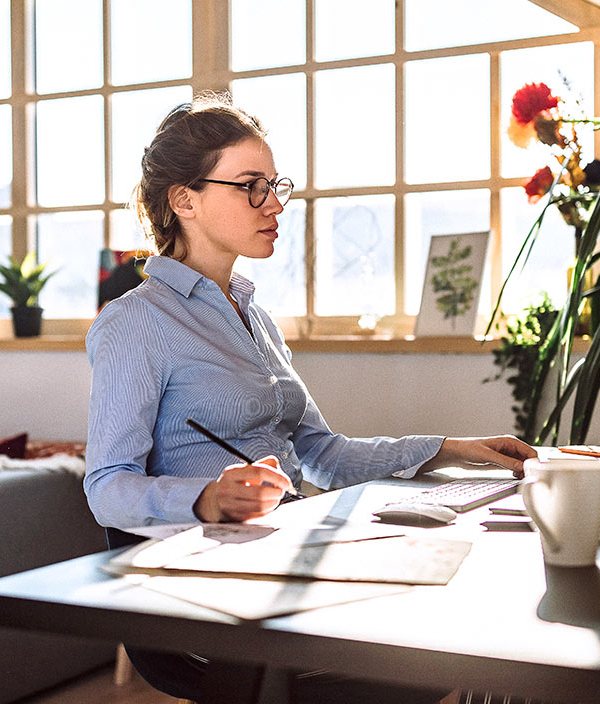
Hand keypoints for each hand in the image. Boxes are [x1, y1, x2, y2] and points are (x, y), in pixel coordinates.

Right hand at [193, 455, 293, 521]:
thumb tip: (278, 466)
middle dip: (277, 492)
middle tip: (282, 490)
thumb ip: (263, 464)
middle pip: (260, 492)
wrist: (215, 499)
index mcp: (231, 472)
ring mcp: (229, 505)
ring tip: (276, 497)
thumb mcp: (245, 469)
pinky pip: (257, 516)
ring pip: (260, 506)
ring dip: (274, 502)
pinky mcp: (234, 517)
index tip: (286, 481)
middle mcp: (228, 488)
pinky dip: (267, 511)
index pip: (258, 472)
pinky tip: (268, 505)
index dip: (276, 477)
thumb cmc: (235, 483)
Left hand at [421, 435, 536, 478]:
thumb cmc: (469, 449)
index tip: (533, 473)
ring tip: (521, 477)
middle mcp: (510, 447)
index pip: (530, 452)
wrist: (457, 453)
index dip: (534, 462)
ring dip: (524, 471)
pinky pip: (517, 468)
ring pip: (524, 464)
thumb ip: (505, 461)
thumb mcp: (488, 456)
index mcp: (509, 441)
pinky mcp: (503, 462)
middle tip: (527, 478)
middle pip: (529, 459)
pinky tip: (515, 476)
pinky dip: (518, 473)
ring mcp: (508, 455)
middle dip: (530, 468)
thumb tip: (521, 466)